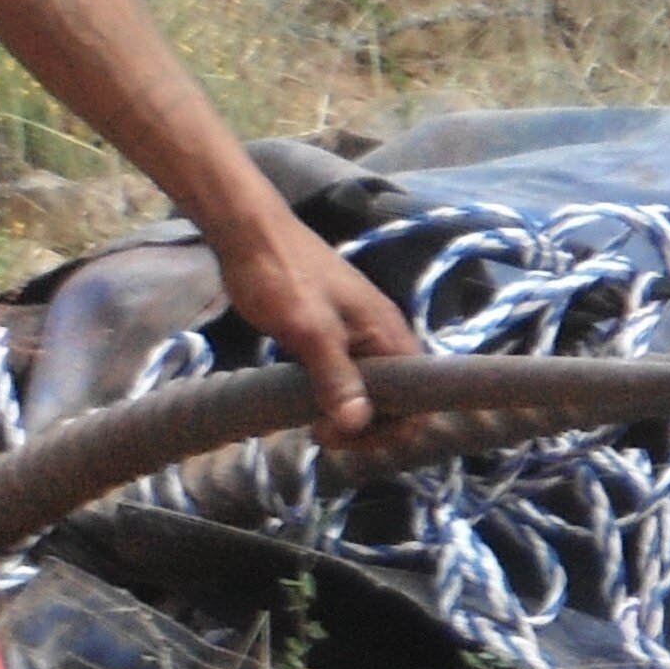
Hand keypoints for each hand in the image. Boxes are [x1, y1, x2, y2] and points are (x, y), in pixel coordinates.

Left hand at [205, 197, 417, 445]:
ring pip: (370, 391)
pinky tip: (305, 401)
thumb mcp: (309, 330)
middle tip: (320, 432)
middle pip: (397, 400)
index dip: (390, 427)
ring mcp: (359, 336)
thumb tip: (357, 424)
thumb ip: (337, 376)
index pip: (418, 399)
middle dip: (365, 426)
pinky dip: (333, 397)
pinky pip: (348, 377)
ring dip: (347, 414)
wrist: (250, 234)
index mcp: (388, 333)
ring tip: (311, 422)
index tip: (345, 434)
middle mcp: (383, 337)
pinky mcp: (334, 336)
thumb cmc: (282, 277)